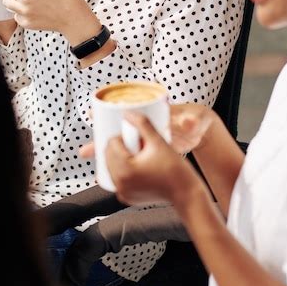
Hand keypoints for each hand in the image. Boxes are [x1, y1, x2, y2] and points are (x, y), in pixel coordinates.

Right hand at [78, 101, 215, 159]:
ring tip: (94, 167)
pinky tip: (111, 174)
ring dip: (107, 155)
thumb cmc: (197, 120)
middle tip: (84, 152)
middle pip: (117, 132)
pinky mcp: (149, 149)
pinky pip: (131, 156)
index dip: (107, 112)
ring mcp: (146, 138)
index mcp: (151, 113)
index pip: (124, 111)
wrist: (202, 130)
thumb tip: (189, 122)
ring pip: (122, 147)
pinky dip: (120, 164)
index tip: (90, 114)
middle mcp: (144, 125)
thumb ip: (191, 120)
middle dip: (101, 141)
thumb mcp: (195, 119)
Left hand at [106, 111, 201, 205]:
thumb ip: (142, 124)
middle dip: (120, 147)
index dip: (123, 136)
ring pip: (112, 166)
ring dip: (121, 157)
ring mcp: (123, 193)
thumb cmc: (175, 170)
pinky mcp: (127, 197)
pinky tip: (139, 167)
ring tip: (141, 156)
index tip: (137, 138)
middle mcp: (120, 184)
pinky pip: (118, 178)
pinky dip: (124, 170)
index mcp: (124, 170)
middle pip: (109, 155)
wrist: (185, 192)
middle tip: (139, 146)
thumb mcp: (158, 141)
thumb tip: (127, 113)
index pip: (111, 143)